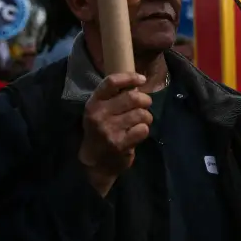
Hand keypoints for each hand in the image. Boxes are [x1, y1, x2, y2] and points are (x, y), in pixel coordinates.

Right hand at [78, 73, 151, 195]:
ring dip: (146, 117)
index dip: (130, 78)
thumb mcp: (100, 111)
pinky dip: (144, 130)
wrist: (96, 162)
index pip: (111, 82)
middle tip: (145, 106)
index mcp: (94, 103)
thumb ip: (114, 97)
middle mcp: (99, 115)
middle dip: (145, 100)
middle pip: (133, 97)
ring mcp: (108, 130)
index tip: (142, 79)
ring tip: (141, 121)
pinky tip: (137, 133)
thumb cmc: (101, 131)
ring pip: (141, 113)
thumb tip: (138, 81)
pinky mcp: (119, 144)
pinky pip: (143, 129)